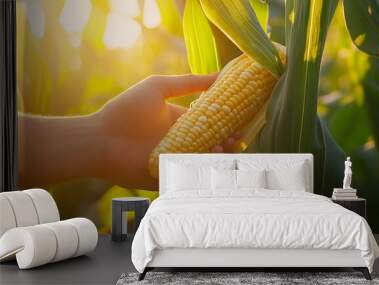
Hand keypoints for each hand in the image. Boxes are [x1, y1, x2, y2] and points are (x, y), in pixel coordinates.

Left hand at [97, 74, 239, 188]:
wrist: (100, 141)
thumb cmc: (127, 110)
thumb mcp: (157, 88)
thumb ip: (188, 83)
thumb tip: (219, 74)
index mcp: (179, 120)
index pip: (209, 122)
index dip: (225, 123)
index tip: (240, 123)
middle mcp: (179, 139)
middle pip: (210, 142)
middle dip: (226, 142)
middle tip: (236, 141)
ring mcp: (174, 159)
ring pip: (204, 159)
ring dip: (218, 156)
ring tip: (225, 151)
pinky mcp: (169, 176)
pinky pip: (191, 176)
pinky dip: (204, 172)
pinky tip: (213, 167)